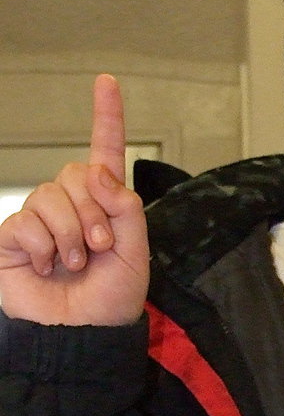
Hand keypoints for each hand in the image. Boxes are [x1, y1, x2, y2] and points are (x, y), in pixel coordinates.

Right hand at [0, 75, 149, 325]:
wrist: (83, 333)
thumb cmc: (112, 298)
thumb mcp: (137, 252)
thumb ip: (126, 207)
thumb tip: (98, 171)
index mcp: (105, 204)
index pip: (104, 153)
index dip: (106, 117)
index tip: (107, 82)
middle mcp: (71, 204)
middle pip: (76, 174)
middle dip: (94, 213)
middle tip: (100, 249)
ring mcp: (40, 218)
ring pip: (51, 196)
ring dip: (70, 234)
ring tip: (76, 263)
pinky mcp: (14, 237)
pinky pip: (27, 222)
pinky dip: (43, 247)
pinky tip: (46, 267)